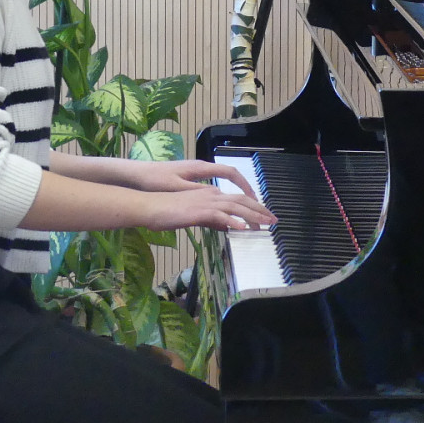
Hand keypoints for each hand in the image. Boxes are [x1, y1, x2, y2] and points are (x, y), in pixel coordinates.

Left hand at [133, 159, 258, 198]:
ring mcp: (197, 175)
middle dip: (247, 193)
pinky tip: (227, 210)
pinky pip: (215, 188)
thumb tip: (219, 197)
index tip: (255, 199)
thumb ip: (198, 192)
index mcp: (201, 169)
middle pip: (232, 178)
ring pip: (224, 184)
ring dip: (238, 198)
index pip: (230, 173)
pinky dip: (225, 198)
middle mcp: (202, 169)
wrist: (136, 176)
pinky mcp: (191, 181)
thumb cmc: (154, 180)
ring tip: (250, 211)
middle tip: (260, 209)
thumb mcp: (176, 187)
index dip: (245, 184)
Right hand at [144, 186, 275, 232]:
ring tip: (265, 225)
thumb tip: (226, 226)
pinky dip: (232, 221)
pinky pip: (219, 215)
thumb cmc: (167, 212)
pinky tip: (242, 229)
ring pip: (235, 206)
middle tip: (273, 220)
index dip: (254, 207)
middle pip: (242, 200)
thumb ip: (211, 220)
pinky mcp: (198, 210)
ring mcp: (205, 201)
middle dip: (260, 210)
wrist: (150, 206)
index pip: (238, 199)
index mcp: (210, 194)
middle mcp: (211, 194)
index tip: (265, 216)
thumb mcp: (194, 216)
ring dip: (252, 215)